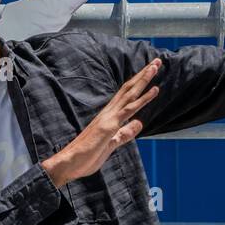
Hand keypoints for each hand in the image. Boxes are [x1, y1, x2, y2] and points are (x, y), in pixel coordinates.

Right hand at [42, 58, 159, 186]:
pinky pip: (130, 110)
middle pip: (129, 89)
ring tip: (156, 65)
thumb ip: (124, 134)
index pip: (126, 96)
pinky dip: (143, 99)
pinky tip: (154, 90)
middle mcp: (108, 113)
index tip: (149, 72)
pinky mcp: (110, 126)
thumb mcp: (111, 145)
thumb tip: (138, 123)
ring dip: (144, 79)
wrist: (68, 163)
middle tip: (156, 61)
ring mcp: (109, 118)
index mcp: (108, 117)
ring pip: (130, 94)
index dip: (138, 83)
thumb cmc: (85, 157)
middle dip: (143, 75)